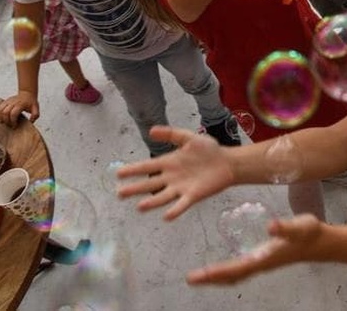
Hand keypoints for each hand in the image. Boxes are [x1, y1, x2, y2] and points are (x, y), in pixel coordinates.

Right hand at [0, 90, 38, 125]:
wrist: (27, 93)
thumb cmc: (31, 102)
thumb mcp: (36, 109)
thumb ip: (34, 116)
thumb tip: (30, 122)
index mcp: (20, 104)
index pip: (13, 113)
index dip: (13, 121)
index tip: (15, 126)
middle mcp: (13, 102)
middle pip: (5, 112)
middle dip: (6, 121)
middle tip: (10, 125)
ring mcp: (8, 101)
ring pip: (0, 110)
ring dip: (1, 117)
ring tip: (5, 122)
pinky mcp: (5, 101)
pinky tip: (2, 118)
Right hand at [116, 126, 234, 219]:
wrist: (227, 162)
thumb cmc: (208, 150)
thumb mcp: (188, 137)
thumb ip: (171, 134)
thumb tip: (151, 131)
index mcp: (168, 163)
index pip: (147, 167)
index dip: (133, 170)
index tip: (118, 173)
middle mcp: (171, 177)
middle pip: (150, 184)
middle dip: (135, 188)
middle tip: (119, 193)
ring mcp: (181, 188)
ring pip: (162, 197)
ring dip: (152, 203)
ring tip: (140, 207)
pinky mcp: (193, 196)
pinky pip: (182, 204)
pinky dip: (174, 210)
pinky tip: (166, 216)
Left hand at [187, 214, 325, 284]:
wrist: (322, 243)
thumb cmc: (310, 233)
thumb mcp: (300, 226)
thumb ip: (285, 227)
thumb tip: (270, 226)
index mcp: (265, 258)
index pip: (237, 268)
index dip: (219, 272)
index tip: (201, 275)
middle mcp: (261, 264)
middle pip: (232, 276)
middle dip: (211, 278)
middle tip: (191, 279)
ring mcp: (262, 263)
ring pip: (235, 275)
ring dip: (217, 277)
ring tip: (199, 277)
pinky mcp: (263, 259)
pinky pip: (240, 269)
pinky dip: (226, 271)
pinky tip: (218, 270)